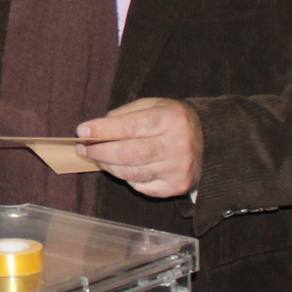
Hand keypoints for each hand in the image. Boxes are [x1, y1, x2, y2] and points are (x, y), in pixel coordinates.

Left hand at [76, 98, 202, 197]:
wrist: (209, 139)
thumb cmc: (171, 120)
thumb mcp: (152, 105)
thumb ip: (124, 115)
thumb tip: (94, 130)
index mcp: (171, 119)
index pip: (129, 127)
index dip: (102, 130)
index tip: (82, 131)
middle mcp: (178, 146)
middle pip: (128, 154)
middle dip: (99, 152)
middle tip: (83, 149)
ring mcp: (179, 169)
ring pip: (131, 173)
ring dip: (108, 166)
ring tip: (97, 158)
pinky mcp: (177, 186)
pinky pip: (142, 186)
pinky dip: (127, 178)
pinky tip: (122, 168)